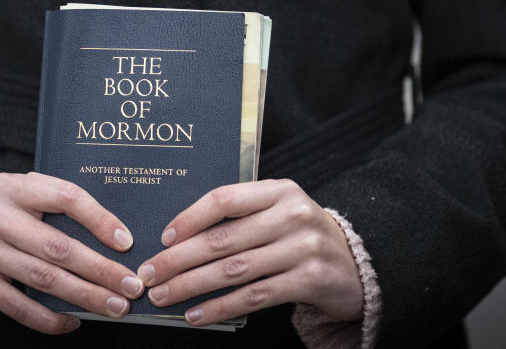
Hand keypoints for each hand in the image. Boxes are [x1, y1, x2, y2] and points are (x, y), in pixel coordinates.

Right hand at [0, 171, 144, 333]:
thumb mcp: (14, 191)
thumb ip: (50, 200)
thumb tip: (109, 230)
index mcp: (13, 187)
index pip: (65, 197)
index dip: (100, 219)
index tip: (126, 241)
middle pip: (59, 247)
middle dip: (101, 269)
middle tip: (132, 284)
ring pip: (44, 279)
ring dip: (85, 296)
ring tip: (115, 306)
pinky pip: (19, 307)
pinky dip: (49, 318)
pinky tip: (74, 321)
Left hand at [136, 178, 362, 326]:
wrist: (355, 264)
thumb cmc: (300, 235)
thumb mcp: (278, 211)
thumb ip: (240, 215)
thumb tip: (178, 237)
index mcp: (279, 190)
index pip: (224, 199)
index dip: (189, 218)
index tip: (163, 238)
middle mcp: (292, 215)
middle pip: (222, 239)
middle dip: (178, 259)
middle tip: (149, 274)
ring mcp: (302, 248)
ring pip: (233, 270)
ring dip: (191, 285)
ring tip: (163, 296)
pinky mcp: (309, 280)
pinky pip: (254, 297)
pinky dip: (220, 307)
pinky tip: (196, 315)